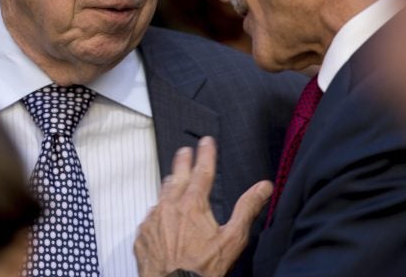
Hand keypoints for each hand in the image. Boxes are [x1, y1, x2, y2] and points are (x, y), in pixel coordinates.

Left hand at [134, 136, 273, 276]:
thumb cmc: (202, 268)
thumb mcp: (232, 239)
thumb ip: (247, 209)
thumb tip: (263, 187)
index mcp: (193, 204)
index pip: (202, 170)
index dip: (206, 153)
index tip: (206, 141)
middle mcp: (170, 206)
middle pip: (177, 175)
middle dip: (182, 161)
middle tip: (184, 151)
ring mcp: (153, 219)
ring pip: (161, 195)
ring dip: (169, 186)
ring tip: (174, 180)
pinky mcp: (142, 233)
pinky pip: (150, 217)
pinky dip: (158, 213)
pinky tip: (163, 218)